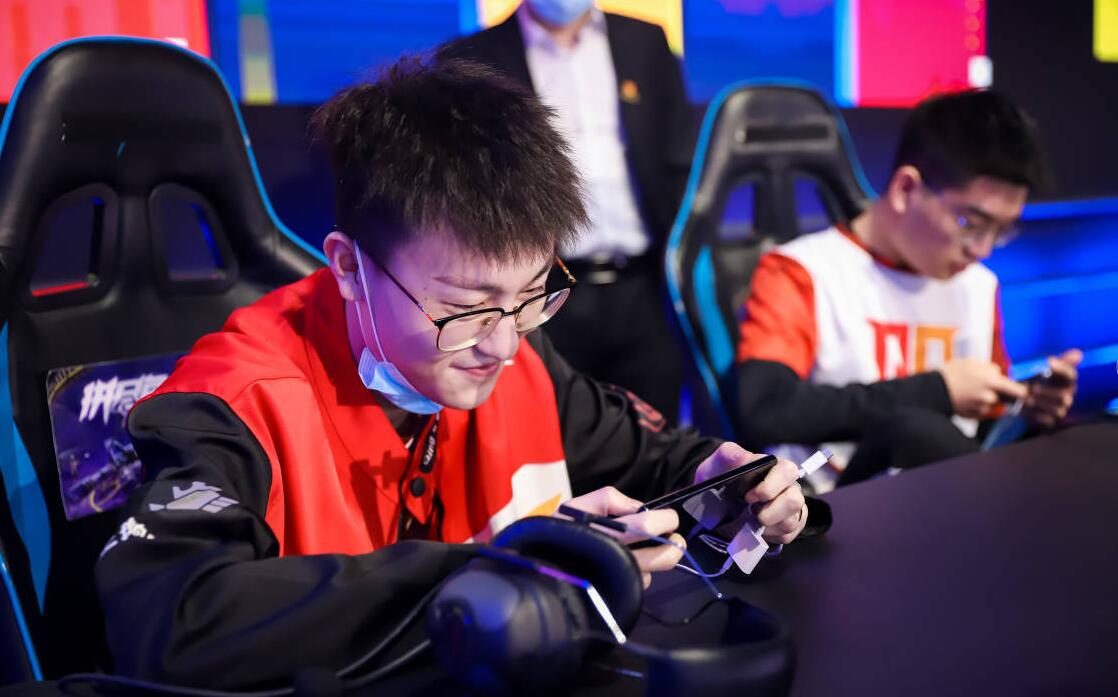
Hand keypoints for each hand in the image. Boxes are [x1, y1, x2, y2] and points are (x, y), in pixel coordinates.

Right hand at [559, 486, 683, 587]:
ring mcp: (615, 581)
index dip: (665, 519)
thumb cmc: (557, 532)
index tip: (669, 517)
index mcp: (606, 533)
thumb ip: (609, 499)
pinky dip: (640, 574)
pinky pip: (638, 586)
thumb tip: (639, 507)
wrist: (536, 565)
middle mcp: (613, 559)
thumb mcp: (578, 505)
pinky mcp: (615, 595)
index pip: (647, 526)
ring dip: (656, 561)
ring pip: (652, 574)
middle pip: (661, 557)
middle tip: (676, 538)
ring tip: (650, 551)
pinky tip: (630, 566)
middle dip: (675, 546)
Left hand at [694, 443, 806, 544]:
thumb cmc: (720, 480)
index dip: (770, 486)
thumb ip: (728, 454)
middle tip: (751, 512)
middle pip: (794, 500)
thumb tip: (743, 456)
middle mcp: (788, 487)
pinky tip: (756, 528)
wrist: (712, 506)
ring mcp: (790, 509)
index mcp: (775, 468)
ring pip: (790, 522)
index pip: (788, 471)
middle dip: (770, 511)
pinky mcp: (789, 528)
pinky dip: (768, 536)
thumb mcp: (717, 465)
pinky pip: (786, 536)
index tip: (748, 496)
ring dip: (766, 524)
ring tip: (751, 520)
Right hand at [939, 358, 1026, 418]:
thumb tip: (999, 374)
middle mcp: (990, 397)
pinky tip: (966, 398)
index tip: (1025, 391)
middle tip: (985, 385)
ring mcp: (982, 408)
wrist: (931, 390)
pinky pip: (982, 410)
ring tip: (970, 390)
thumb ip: (991, 368)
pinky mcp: (974, 416)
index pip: (1020, 391)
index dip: (1024, 391)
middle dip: (998, 392)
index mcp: (992, 382)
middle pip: (1004, 397)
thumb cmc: (950, 374)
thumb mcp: (972, 362)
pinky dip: (977, 405)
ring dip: (986, 398)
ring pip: (992, 403)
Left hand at [1023, 349, 1080, 427]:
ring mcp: (1060, 409)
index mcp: (1065, 380)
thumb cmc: (1032, 380)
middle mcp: (1067, 395)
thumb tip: (1078, 353)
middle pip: (1063, 395)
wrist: (1018, 398)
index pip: (1070, 374)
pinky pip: (1046, 420)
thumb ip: (1056, 362)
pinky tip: (1022, 408)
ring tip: (1025, 398)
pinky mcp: (1051, 421)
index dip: (1061, 368)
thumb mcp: (1041, 368)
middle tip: (1032, 388)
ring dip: (1039, 403)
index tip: (1049, 361)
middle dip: (1047, 391)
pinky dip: (1033, 414)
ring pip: (1056, 409)